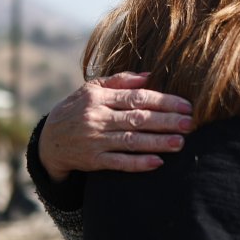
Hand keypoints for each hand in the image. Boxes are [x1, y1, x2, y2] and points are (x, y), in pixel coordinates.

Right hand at [39, 71, 193, 181]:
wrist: (49, 140)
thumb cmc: (78, 109)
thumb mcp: (92, 89)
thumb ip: (120, 81)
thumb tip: (150, 76)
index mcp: (99, 97)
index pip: (136, 98)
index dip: (163, 101)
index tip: (185, 105)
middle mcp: (97, 118)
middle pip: (138, 119)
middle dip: (166, 121)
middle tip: (190, 123)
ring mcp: (95, 140)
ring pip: (131, 141)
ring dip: (157, 142)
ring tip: (180, 142)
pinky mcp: (93, 161)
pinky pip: (119, 162)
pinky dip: (139, 163)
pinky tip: (158, 162)